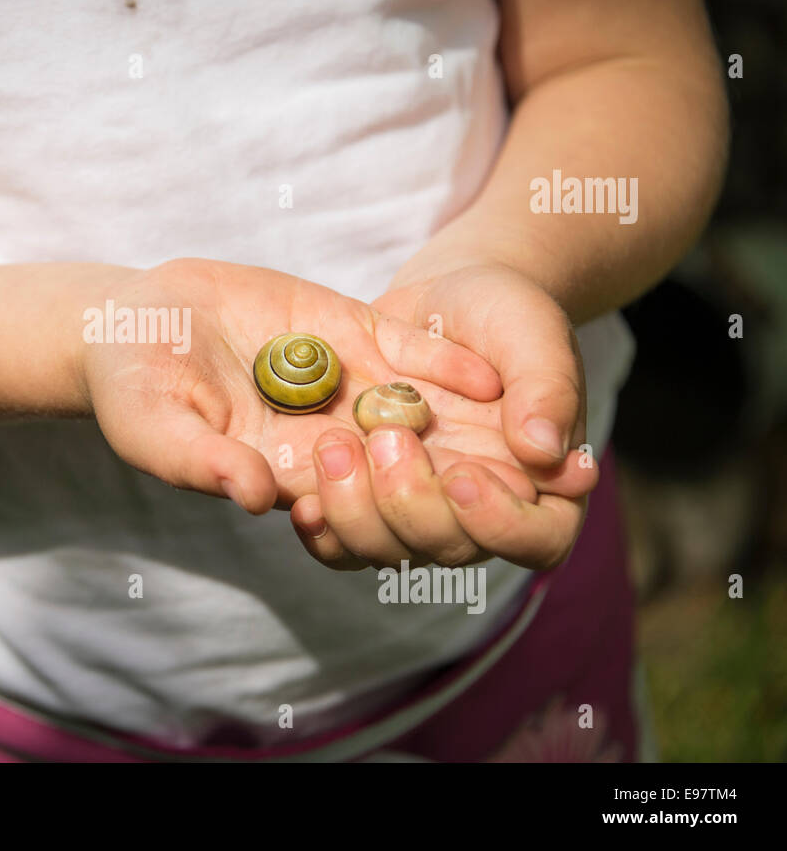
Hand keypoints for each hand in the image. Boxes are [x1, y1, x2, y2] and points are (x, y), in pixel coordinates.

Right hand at [77, 258, 546, 515]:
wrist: (135, 318)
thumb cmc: (130, 386)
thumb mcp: (155, 427)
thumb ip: (203, 463)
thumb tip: (259, 498)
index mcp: (283, 476)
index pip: (352, 514)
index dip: (400, 523)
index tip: (430, 518)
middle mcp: (324, 438)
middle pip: (402, 474)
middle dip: (448, 482)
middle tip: (480, 481)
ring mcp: (343, 387)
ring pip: (421, 415)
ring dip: (472, 431)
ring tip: (521, 438)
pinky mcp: (349, 334)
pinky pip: (409, 354)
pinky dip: (447, 364)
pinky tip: (488, 375)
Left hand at [289, 262, 596, 570]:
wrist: (442, 301)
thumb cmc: (503, 316)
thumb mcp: (533, 335)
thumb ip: (546, 390)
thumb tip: (542, 452)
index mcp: (541, 488)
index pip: (537, 541)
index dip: (498, 523)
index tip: (462, 475)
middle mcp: (477, 513)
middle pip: (448, 550)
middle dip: (411, 503)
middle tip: (388, 439)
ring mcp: (418, 509)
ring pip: (386, 550)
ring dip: (355, 511)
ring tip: (335, 444)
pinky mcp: (367, 497)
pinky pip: (340, 539)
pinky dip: (321, 526)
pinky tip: (302, 499)